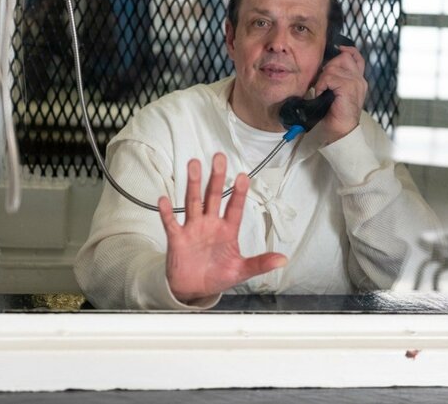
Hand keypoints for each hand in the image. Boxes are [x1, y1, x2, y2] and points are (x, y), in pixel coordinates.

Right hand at [158, 153, 287, 302]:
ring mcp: (193, 228)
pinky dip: (166, 212)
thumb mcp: (241, 271)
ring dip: (193, 184)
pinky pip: (171, 223)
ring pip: (193, 201)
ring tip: (194, 164)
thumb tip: (283, 260)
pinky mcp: (177, 238)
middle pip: (213, 196)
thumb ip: (259, 263)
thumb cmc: (218, 275)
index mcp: (227, 230)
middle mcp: (210, 223)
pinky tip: (164, 199)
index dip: (239, 193)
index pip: (235, 208)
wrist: (193, 289)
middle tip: (219, 157)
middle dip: (216, 178)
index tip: (243, 177)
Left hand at [314, 45, 367, 143]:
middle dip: (329, 67)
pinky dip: (322, 85)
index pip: (356, 57)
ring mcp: (356, 82)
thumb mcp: (336, 92)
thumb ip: (336, 79)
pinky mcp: (349, 87)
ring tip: (322, 90)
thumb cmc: (336, 113)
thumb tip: (324, 67)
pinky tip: (322, 94)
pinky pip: (329, 77)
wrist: (341, 130)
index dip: (347, 50)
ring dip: (323, 78)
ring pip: (333, 67)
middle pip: (343, 57)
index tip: (338, 49)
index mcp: (358, 79)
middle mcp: (359, 79)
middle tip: (323, 82)